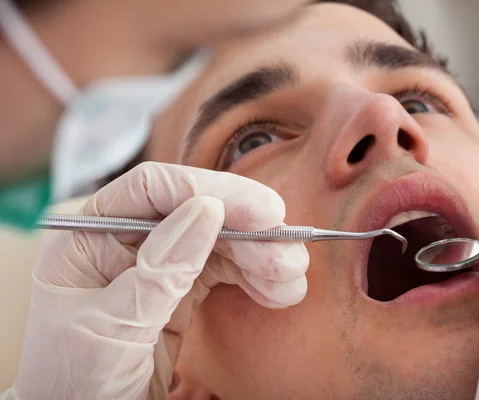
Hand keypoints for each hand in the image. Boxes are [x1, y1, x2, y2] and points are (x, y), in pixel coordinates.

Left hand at [3, 162, 308, 398]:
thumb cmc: (73, 380)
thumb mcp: (112, 327)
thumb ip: (159, 269)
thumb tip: (207, 209)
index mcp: (88, 236)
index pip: (153, 189)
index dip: (212, 191)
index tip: (262, 212)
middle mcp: (124, 239)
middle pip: (196, 210)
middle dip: (248, 230)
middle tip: (288, 257)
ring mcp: (156, 262)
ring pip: (218, 238)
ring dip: (261, 255)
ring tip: (292, 279)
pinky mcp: (181, 287)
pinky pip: (225, 269)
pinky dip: (255, 277)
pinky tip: (278, 290)